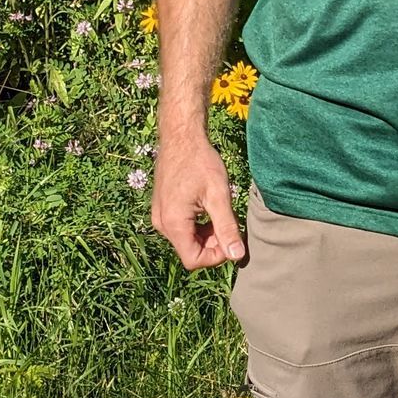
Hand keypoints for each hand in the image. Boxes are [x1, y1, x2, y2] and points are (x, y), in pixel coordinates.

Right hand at [151, 129, 246, 269]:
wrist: (181, 137)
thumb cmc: (200, 161)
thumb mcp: (218, 195)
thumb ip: (227, 227)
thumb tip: (237, 255)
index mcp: (173, 223)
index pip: (194, 260)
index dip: (215, 256)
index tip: (231, 238)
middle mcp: (161, 224)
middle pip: (190, 251)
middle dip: (213, 244)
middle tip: (230, 222)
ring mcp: (160, 216)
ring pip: (187, 240)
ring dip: (207, 234)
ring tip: (221, 212)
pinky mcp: (163, 209)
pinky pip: (181, 229)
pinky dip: (198, 225)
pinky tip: (209, 208)